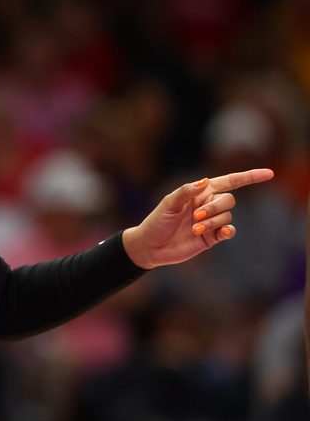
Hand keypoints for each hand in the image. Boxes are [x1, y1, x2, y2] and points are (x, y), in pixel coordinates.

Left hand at [122, 168, 274, 269]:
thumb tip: (204, 181)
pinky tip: (221, 233)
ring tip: (194, 229)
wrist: (150, 246)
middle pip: (229, 200)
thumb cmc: (156, 222)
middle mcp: (208, 205)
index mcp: (199, 192)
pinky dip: (227, 231)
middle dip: (215, 207)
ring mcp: (211, 221)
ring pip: (227, 216)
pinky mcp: (211, 237)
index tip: (269, 174)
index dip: (249, 177)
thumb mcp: (168, 204)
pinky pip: (229, 231)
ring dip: (212, 222)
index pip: (229, 182)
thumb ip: (186, 191)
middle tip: (195, 217)